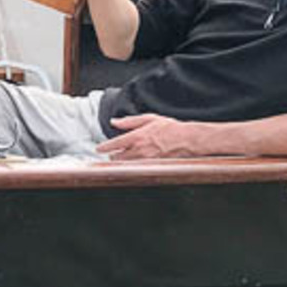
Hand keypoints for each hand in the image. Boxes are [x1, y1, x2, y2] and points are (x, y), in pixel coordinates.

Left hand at [98, 113, 215, 158]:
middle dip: (113, 157)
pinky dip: (132, 167)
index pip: (115, 144)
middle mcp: (140, 149)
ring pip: (127, 164)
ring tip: (119, 160)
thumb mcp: (149, 118)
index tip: (98, 149)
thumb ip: (129, 121)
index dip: (105, 147)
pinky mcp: (153, 165)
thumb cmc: (169, 127)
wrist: (187, 140)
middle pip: (119, 158)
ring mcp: (146, 159)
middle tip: (110, 156)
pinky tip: (132, 165)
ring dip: (121, 163)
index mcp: (137, 136)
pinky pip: (138, 167)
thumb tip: (114, 121)